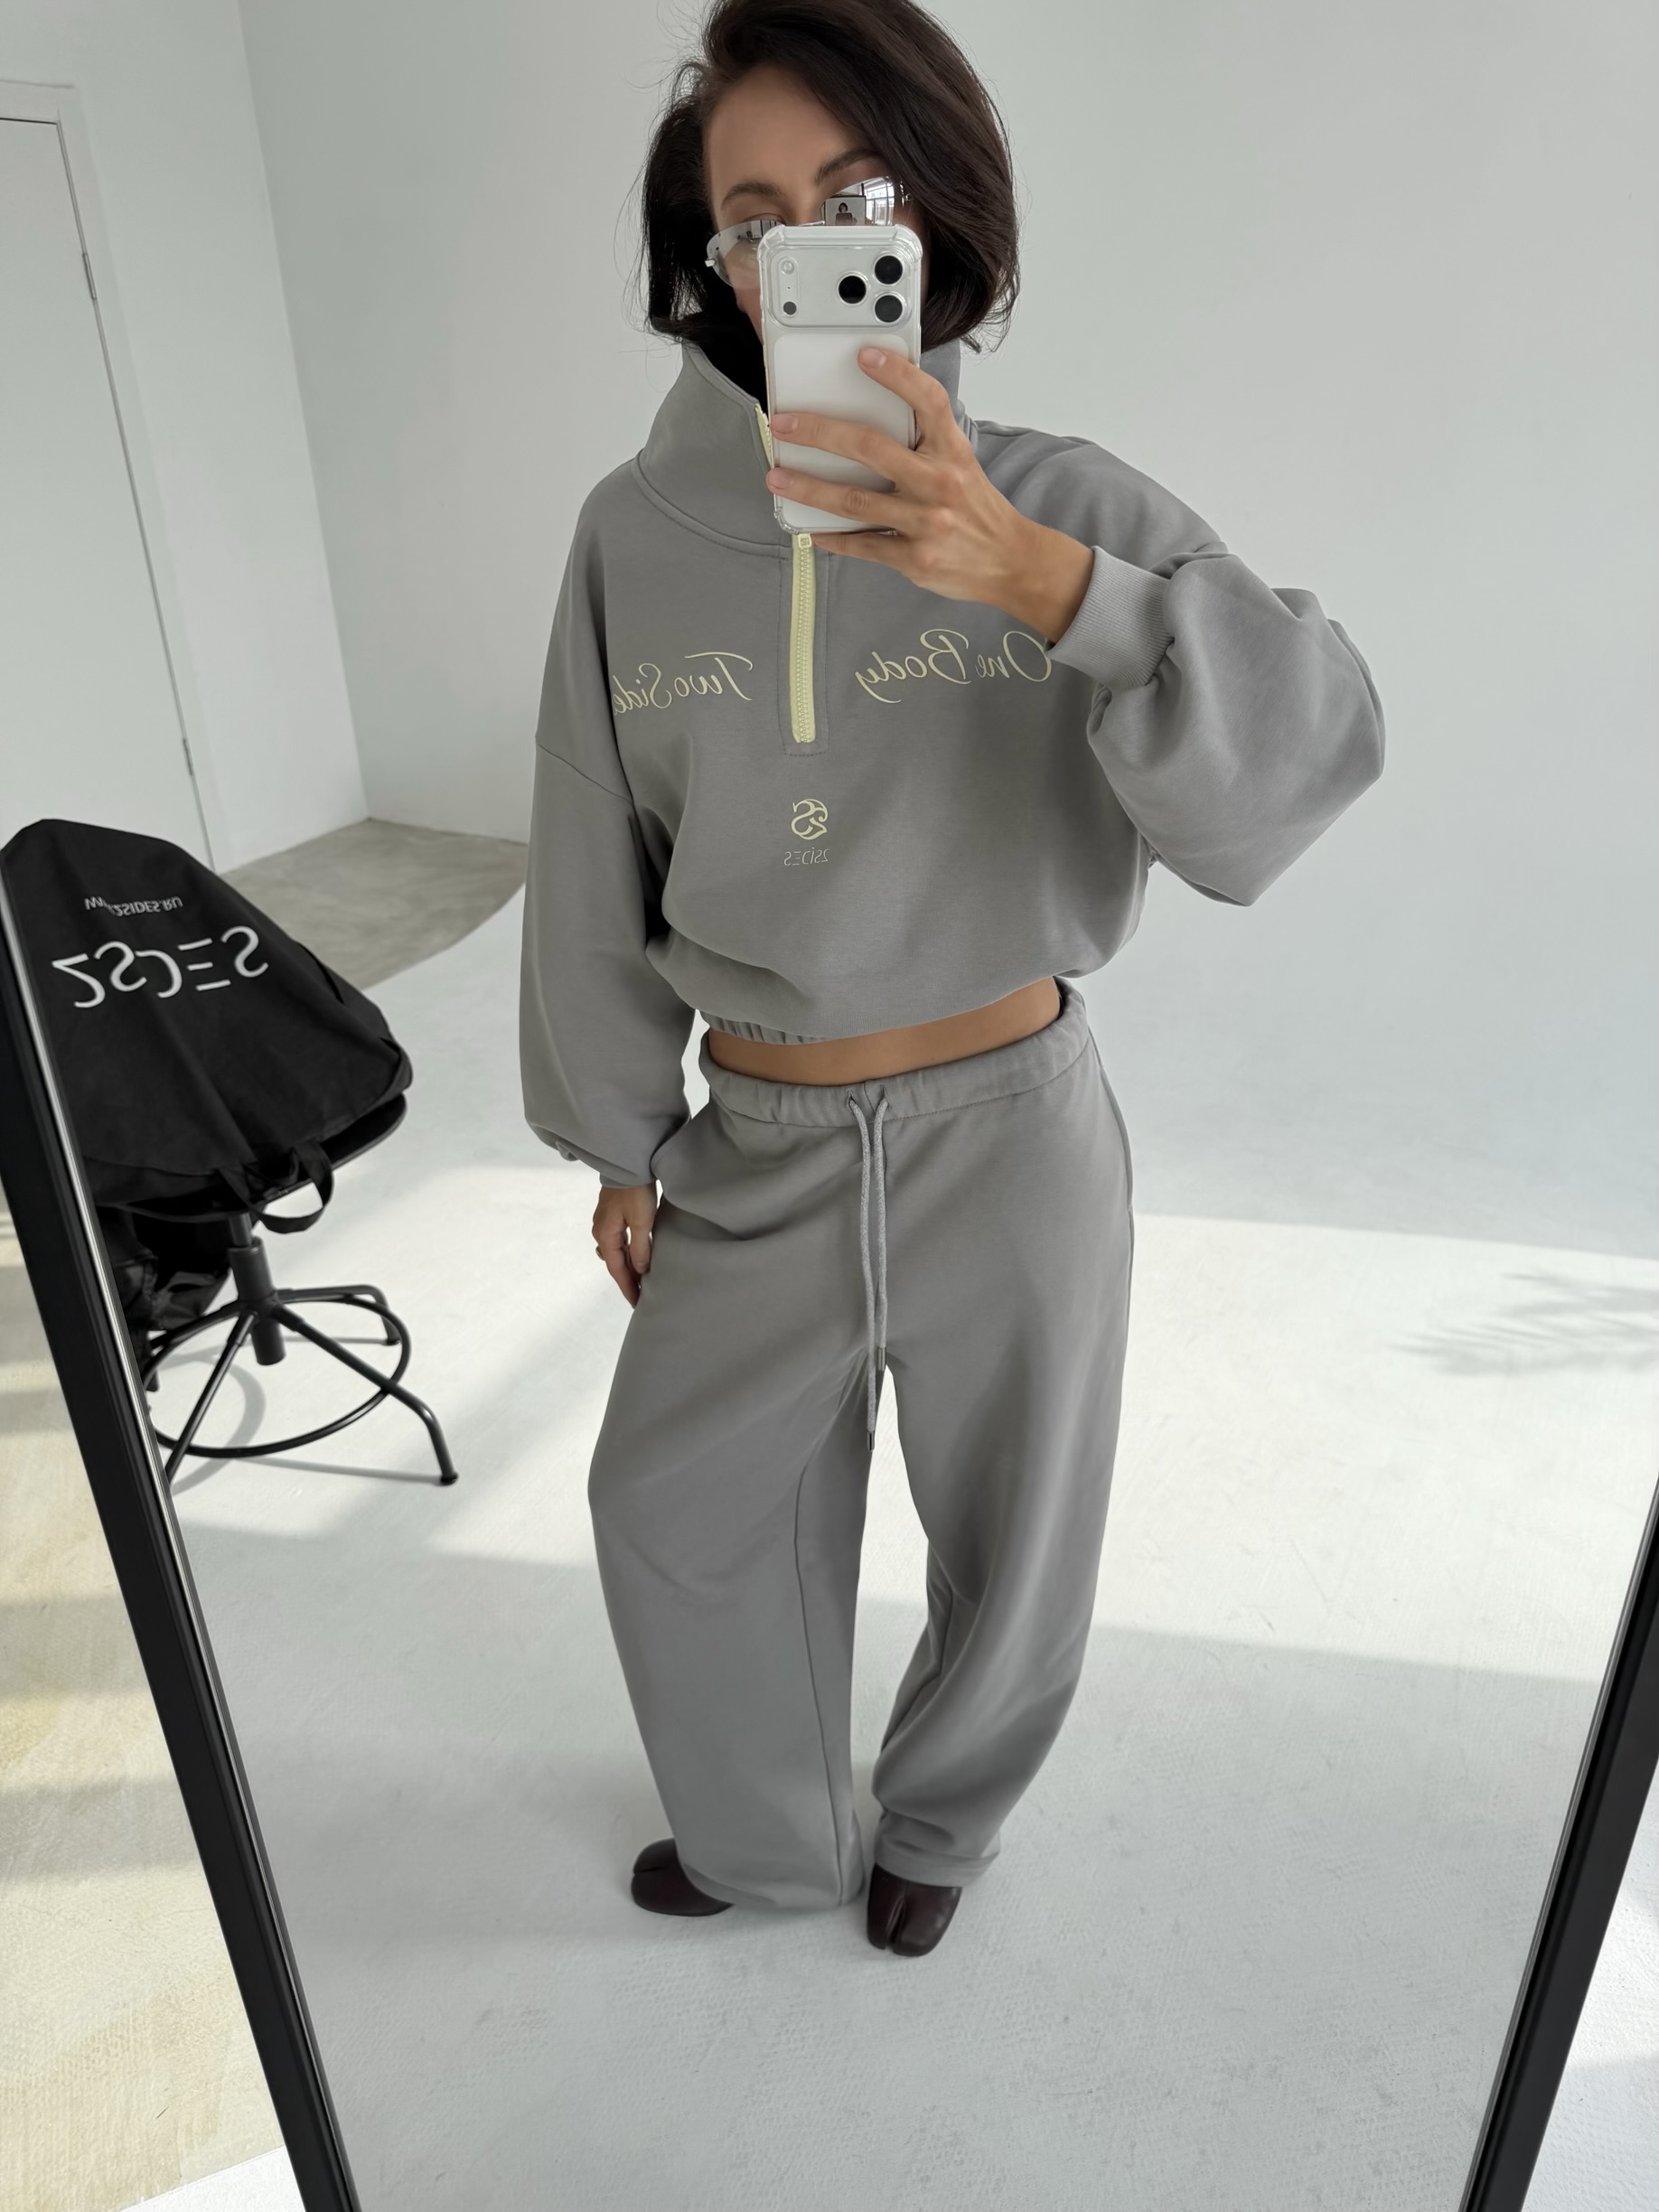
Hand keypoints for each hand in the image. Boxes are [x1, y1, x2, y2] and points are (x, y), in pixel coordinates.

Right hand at [594, 1182, 657, 1306]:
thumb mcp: (642, 1223)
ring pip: (617, 1251)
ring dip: (628, 1266)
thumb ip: (641, 1249)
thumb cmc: (636, 1193)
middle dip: (628, 1279)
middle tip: (641, 1296)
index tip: (637, 1303)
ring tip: (642, 1279)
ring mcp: (606, 1222)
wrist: (629, 1163)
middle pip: (615, 1262)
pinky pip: (620, 1240)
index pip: (617, 1270)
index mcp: (606, 1236)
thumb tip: (641, 1271)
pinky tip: (638, 1255)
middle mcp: (601, 1231)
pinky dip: (629, 1252)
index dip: (628, 1288)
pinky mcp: (613, 1214)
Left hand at [765, 348, 1094, 643]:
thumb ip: (924, 444)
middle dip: (819, 432)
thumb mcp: (961, 465)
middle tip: (785, 424)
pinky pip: (862, 545)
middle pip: (870, 448)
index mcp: (953, 452)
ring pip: (853, 502)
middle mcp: (939, 484)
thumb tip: (868, 426)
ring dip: (808, 489)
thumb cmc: (977, 510)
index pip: (928, 400)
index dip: (896, 374)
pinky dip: (833, 537)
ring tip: (778, 478)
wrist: (1010, 562)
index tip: (863, 354)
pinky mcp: (913, 558)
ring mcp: (925, 523)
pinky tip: (811, 528)